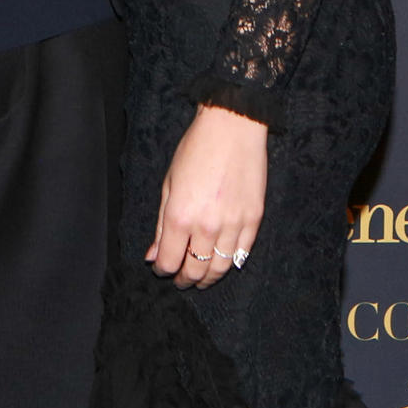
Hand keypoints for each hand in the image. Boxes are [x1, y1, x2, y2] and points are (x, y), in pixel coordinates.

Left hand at [146, 103, 266, 288]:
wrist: (232, 128)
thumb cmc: (195, 150)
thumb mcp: (169, 184)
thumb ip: (161, 225)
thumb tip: (153, 255)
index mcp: (180, 216)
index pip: (168, 262)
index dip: (162, 270)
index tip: (161, 268)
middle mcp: (206, 226)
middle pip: (194, 270)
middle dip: (184, 280)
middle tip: (180, 279)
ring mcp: (233, 225)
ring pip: (220, 269)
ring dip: (207, 278)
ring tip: (200, 277)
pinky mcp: (254, 221)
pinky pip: (241, 255)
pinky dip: (230, 263)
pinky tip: (221, 261)